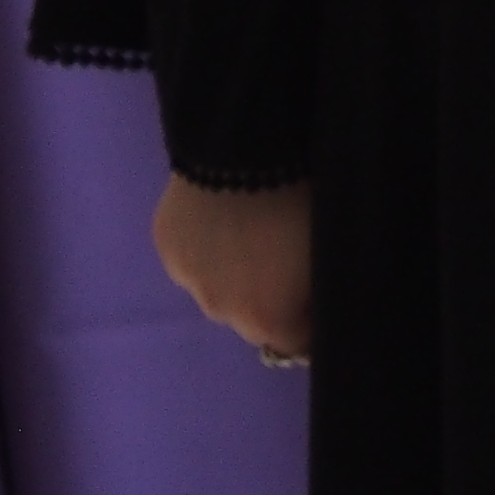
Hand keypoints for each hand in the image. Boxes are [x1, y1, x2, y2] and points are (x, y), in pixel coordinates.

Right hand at [154, 172, 316, 366]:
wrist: (245, 150)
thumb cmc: (302, 202)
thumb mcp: (328, 251)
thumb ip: (320, 291)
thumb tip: (318, 301)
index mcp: (267, 321)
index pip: (296, 344)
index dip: (310, 322)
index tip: (316, 297)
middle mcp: (221, 313)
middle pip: (253, 319)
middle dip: (270, 300)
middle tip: (285, 258)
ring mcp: (187, 280)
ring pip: (218, 288)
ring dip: (233, 274)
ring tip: (249, 232)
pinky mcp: (166, 247)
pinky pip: (193, 258)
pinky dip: (206, 247)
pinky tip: (220, 215)